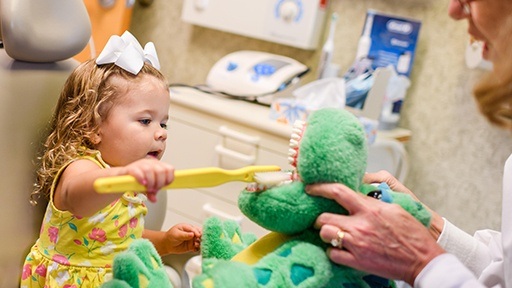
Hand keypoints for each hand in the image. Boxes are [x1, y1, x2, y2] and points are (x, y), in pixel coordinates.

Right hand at [122, 157, 174, 201]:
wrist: (122, 177)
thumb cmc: (138, 181)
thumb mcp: (148, 187)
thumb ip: (153, 192)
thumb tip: (154, 200)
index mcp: (157, 165)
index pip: (170, 169)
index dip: (169, 178)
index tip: (164, 186)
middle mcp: (150, 163)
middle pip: (161, 170)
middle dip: (159, 182)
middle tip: (154, 189)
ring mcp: (140, 164)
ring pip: (150, 170)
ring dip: (151, 182)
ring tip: (148, 188)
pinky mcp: (130, 168)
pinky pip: (137, 171)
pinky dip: (141, 178)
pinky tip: (142, 183)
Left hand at [161, 223, 201, 254]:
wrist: (167, 244)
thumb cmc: (170, 236)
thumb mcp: (176, 234)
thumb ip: (184, 235)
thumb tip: (192, 234)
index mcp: (187, 227)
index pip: (194, 229)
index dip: (197, 232)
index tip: (198, 236)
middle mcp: (191, 233)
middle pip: (199, 234)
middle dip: (201, 237)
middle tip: (200, 240)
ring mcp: (191, 240)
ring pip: (199, 241)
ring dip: (200, 243)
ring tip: (196, 245)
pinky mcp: (191, 246)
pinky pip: (196, 247)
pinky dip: (197, 249)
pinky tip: (195, 249)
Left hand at [306, 183, 444, 284]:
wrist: (422, 260)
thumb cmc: (412, 234)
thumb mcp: (395, 209)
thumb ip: (372, 201)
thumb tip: (356, 194)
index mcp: (370, 209)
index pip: (338, 192)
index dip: (320, 188)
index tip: (310, 188)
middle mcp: (360, 225)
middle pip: (324, 217)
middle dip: (320, 218)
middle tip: (325, 219)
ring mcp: (357, 244)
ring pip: (325, 234)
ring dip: (327, 233)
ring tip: (334, 233)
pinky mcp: (357, 261)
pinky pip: (332, 254)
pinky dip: (334, 250)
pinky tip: (341, 248)